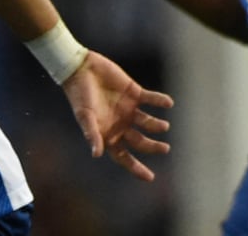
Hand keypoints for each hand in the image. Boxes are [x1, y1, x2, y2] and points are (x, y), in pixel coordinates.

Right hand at [62, 51, 173, 181]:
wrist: (81, 69)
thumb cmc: (79, 95)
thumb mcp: (85, 116)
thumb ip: (92, 134)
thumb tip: (96, 154)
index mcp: (108, 134)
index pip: (124, 156)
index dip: (136, 167)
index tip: (150, 177)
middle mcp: (120, 124)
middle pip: (140, 141)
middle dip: (153, 147)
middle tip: (165, 149)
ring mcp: (128, 109)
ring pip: (147, 122)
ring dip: (156, 125)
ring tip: (164, 126)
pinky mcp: (134, 92)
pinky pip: (151, 99)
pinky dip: (160, 100)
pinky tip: (168, 103)